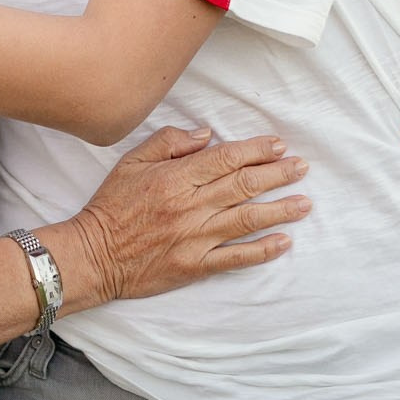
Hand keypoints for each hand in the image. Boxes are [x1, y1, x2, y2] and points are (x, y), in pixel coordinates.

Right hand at [52, 127, 310, 308]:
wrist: (94, 255)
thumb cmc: (112, 206)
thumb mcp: (131, 161)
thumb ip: (169, 142)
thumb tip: (207, 134)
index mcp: (175, 177)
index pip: (226, 159)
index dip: (256, 151)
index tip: (279, 146)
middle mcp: (191, 206)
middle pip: (244, 186)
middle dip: (277, 175)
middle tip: (302, 168)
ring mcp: (195, 238)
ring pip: (247, 220)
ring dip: (280, 210)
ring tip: (305, 203)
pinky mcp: (196, 265)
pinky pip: (236, 258)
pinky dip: (263, 250)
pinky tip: (284, 242)